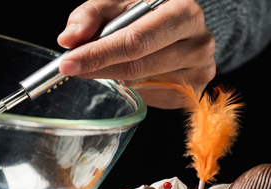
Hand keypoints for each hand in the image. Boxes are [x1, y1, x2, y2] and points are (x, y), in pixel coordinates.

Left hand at [57, 0, 215, 108]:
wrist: (179, 23)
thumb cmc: (146, 11)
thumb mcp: (117, 3)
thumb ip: (90, 16)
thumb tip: (69, 39)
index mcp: (183, 11)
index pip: (135, 40)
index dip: (98, 53)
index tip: (69, 63)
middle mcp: (200, 41)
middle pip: (137, 67)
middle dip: (99, 68)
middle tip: (73, 67)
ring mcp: (201, 69)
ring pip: (141, 83)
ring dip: (116, 76)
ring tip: (113, 59)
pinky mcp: (196, 91)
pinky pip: (152, 97)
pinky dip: (135, 86)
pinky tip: (136, 70)